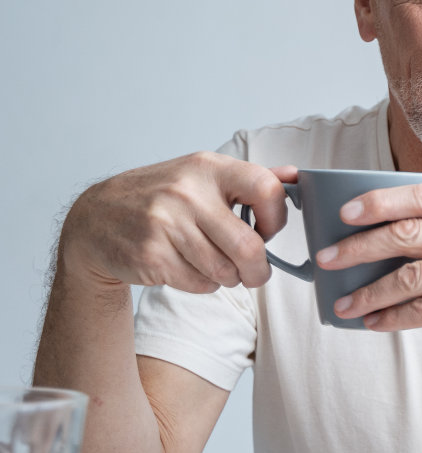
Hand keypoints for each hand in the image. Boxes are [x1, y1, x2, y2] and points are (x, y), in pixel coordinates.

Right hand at [60, 153, 294, 293]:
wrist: (95, 218)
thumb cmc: (160, 198)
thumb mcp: (200, 175)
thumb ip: (249, 178)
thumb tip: (295, 176)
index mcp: (207, 168)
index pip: (265, 188)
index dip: (277, 216)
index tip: (268, 230)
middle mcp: (187, 193)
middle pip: (248, 246)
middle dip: (259, 270)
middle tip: (256, 274)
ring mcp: (166, 224)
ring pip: (224, 271)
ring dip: (229, 278)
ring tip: (217, 267)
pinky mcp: (151, 255)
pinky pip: (200, 283)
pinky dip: (204, 284)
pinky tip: (190, 269)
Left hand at [317, 183, 421, 363]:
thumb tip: (401, 239)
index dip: (378, 200)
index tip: (345, 211)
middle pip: (406, 232)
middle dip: (358, 246)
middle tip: (327, 258)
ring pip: (408, 275)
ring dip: (368, 291)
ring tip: (343, 303)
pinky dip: (393, 318)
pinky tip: (375, 322)